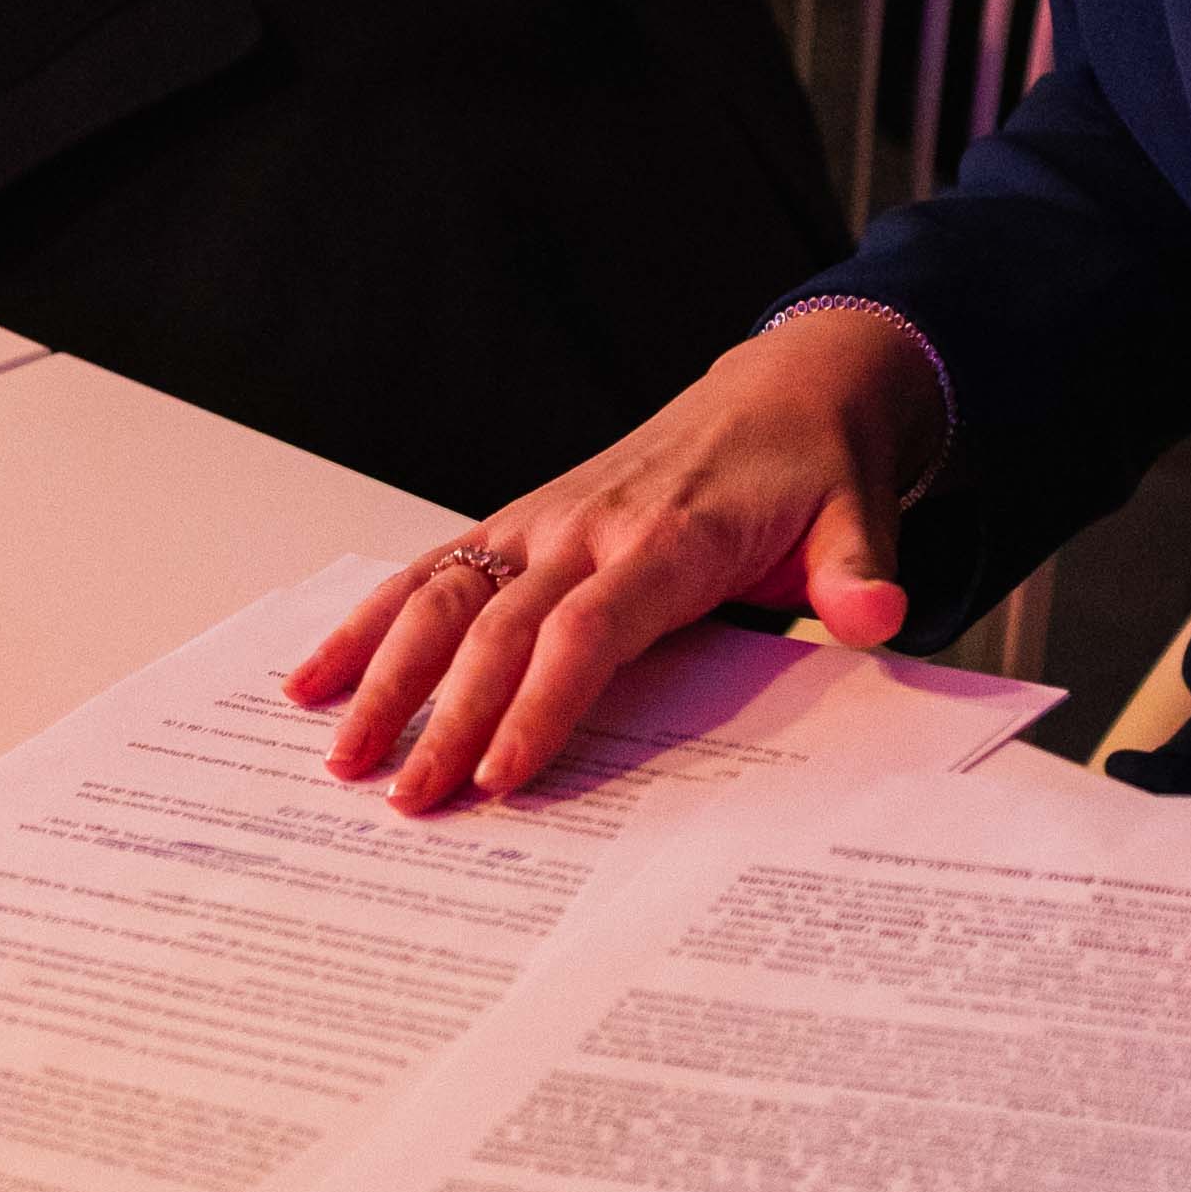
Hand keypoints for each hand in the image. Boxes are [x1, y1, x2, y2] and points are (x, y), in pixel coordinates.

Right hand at [289, 307, 946, 809]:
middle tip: (404, 801)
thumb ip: (856, 574)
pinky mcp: (517, 526)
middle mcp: (588, 527)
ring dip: (384, 673)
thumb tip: (876, 615)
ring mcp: (541, 523)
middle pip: (500, 628)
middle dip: (445, 717)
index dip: (540, 702)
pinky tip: (314, 677)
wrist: (781, 390)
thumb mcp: (856, 518)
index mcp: (668, 538)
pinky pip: (430, 573)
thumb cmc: (812, 472)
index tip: (503, 775)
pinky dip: (367, 621)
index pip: (589, 630)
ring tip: (337, 753)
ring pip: (443, 597)